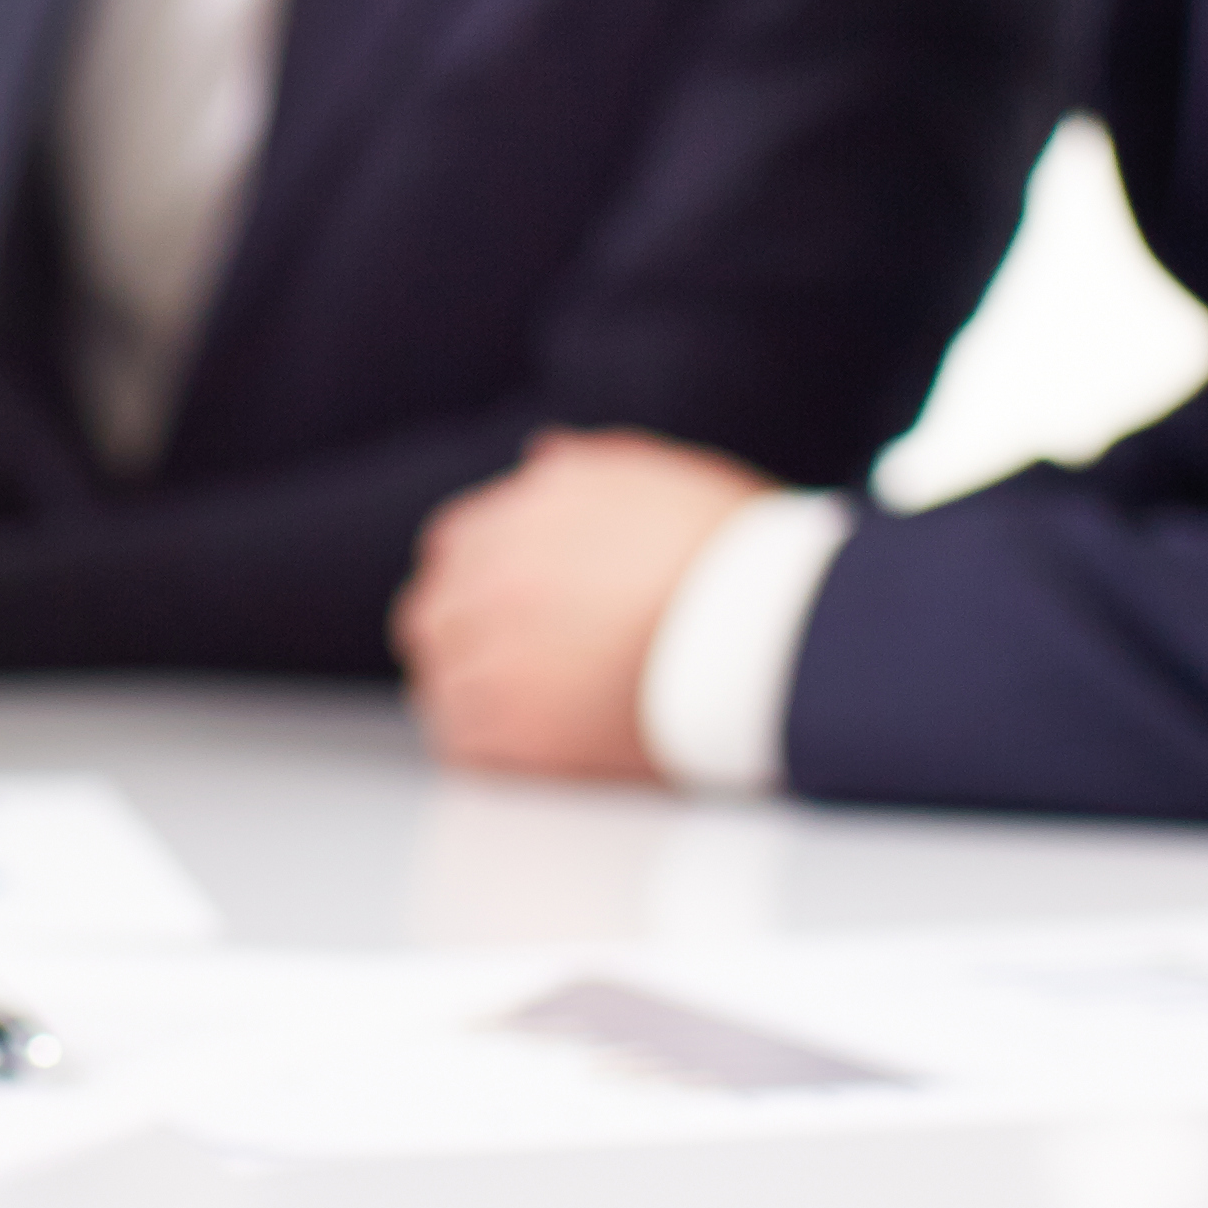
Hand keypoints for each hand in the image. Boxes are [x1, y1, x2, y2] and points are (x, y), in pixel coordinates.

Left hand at [396, 431, 775, 783]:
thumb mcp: (658, 478)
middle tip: (517, 668)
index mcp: (518, 514)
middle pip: (435, 617)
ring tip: (536, 715)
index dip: (484, 582)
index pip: (456, 549)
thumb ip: (584, 471)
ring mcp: (492, 656)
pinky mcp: (513, 735)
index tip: (516, 608)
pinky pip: (462, 746)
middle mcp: (488, 579)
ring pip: (443, 683)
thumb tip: (540, 457)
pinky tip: (534, 751)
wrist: (772, 634)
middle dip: (465, 638)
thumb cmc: (733, 556)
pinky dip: (485, 749)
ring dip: (474, 695)